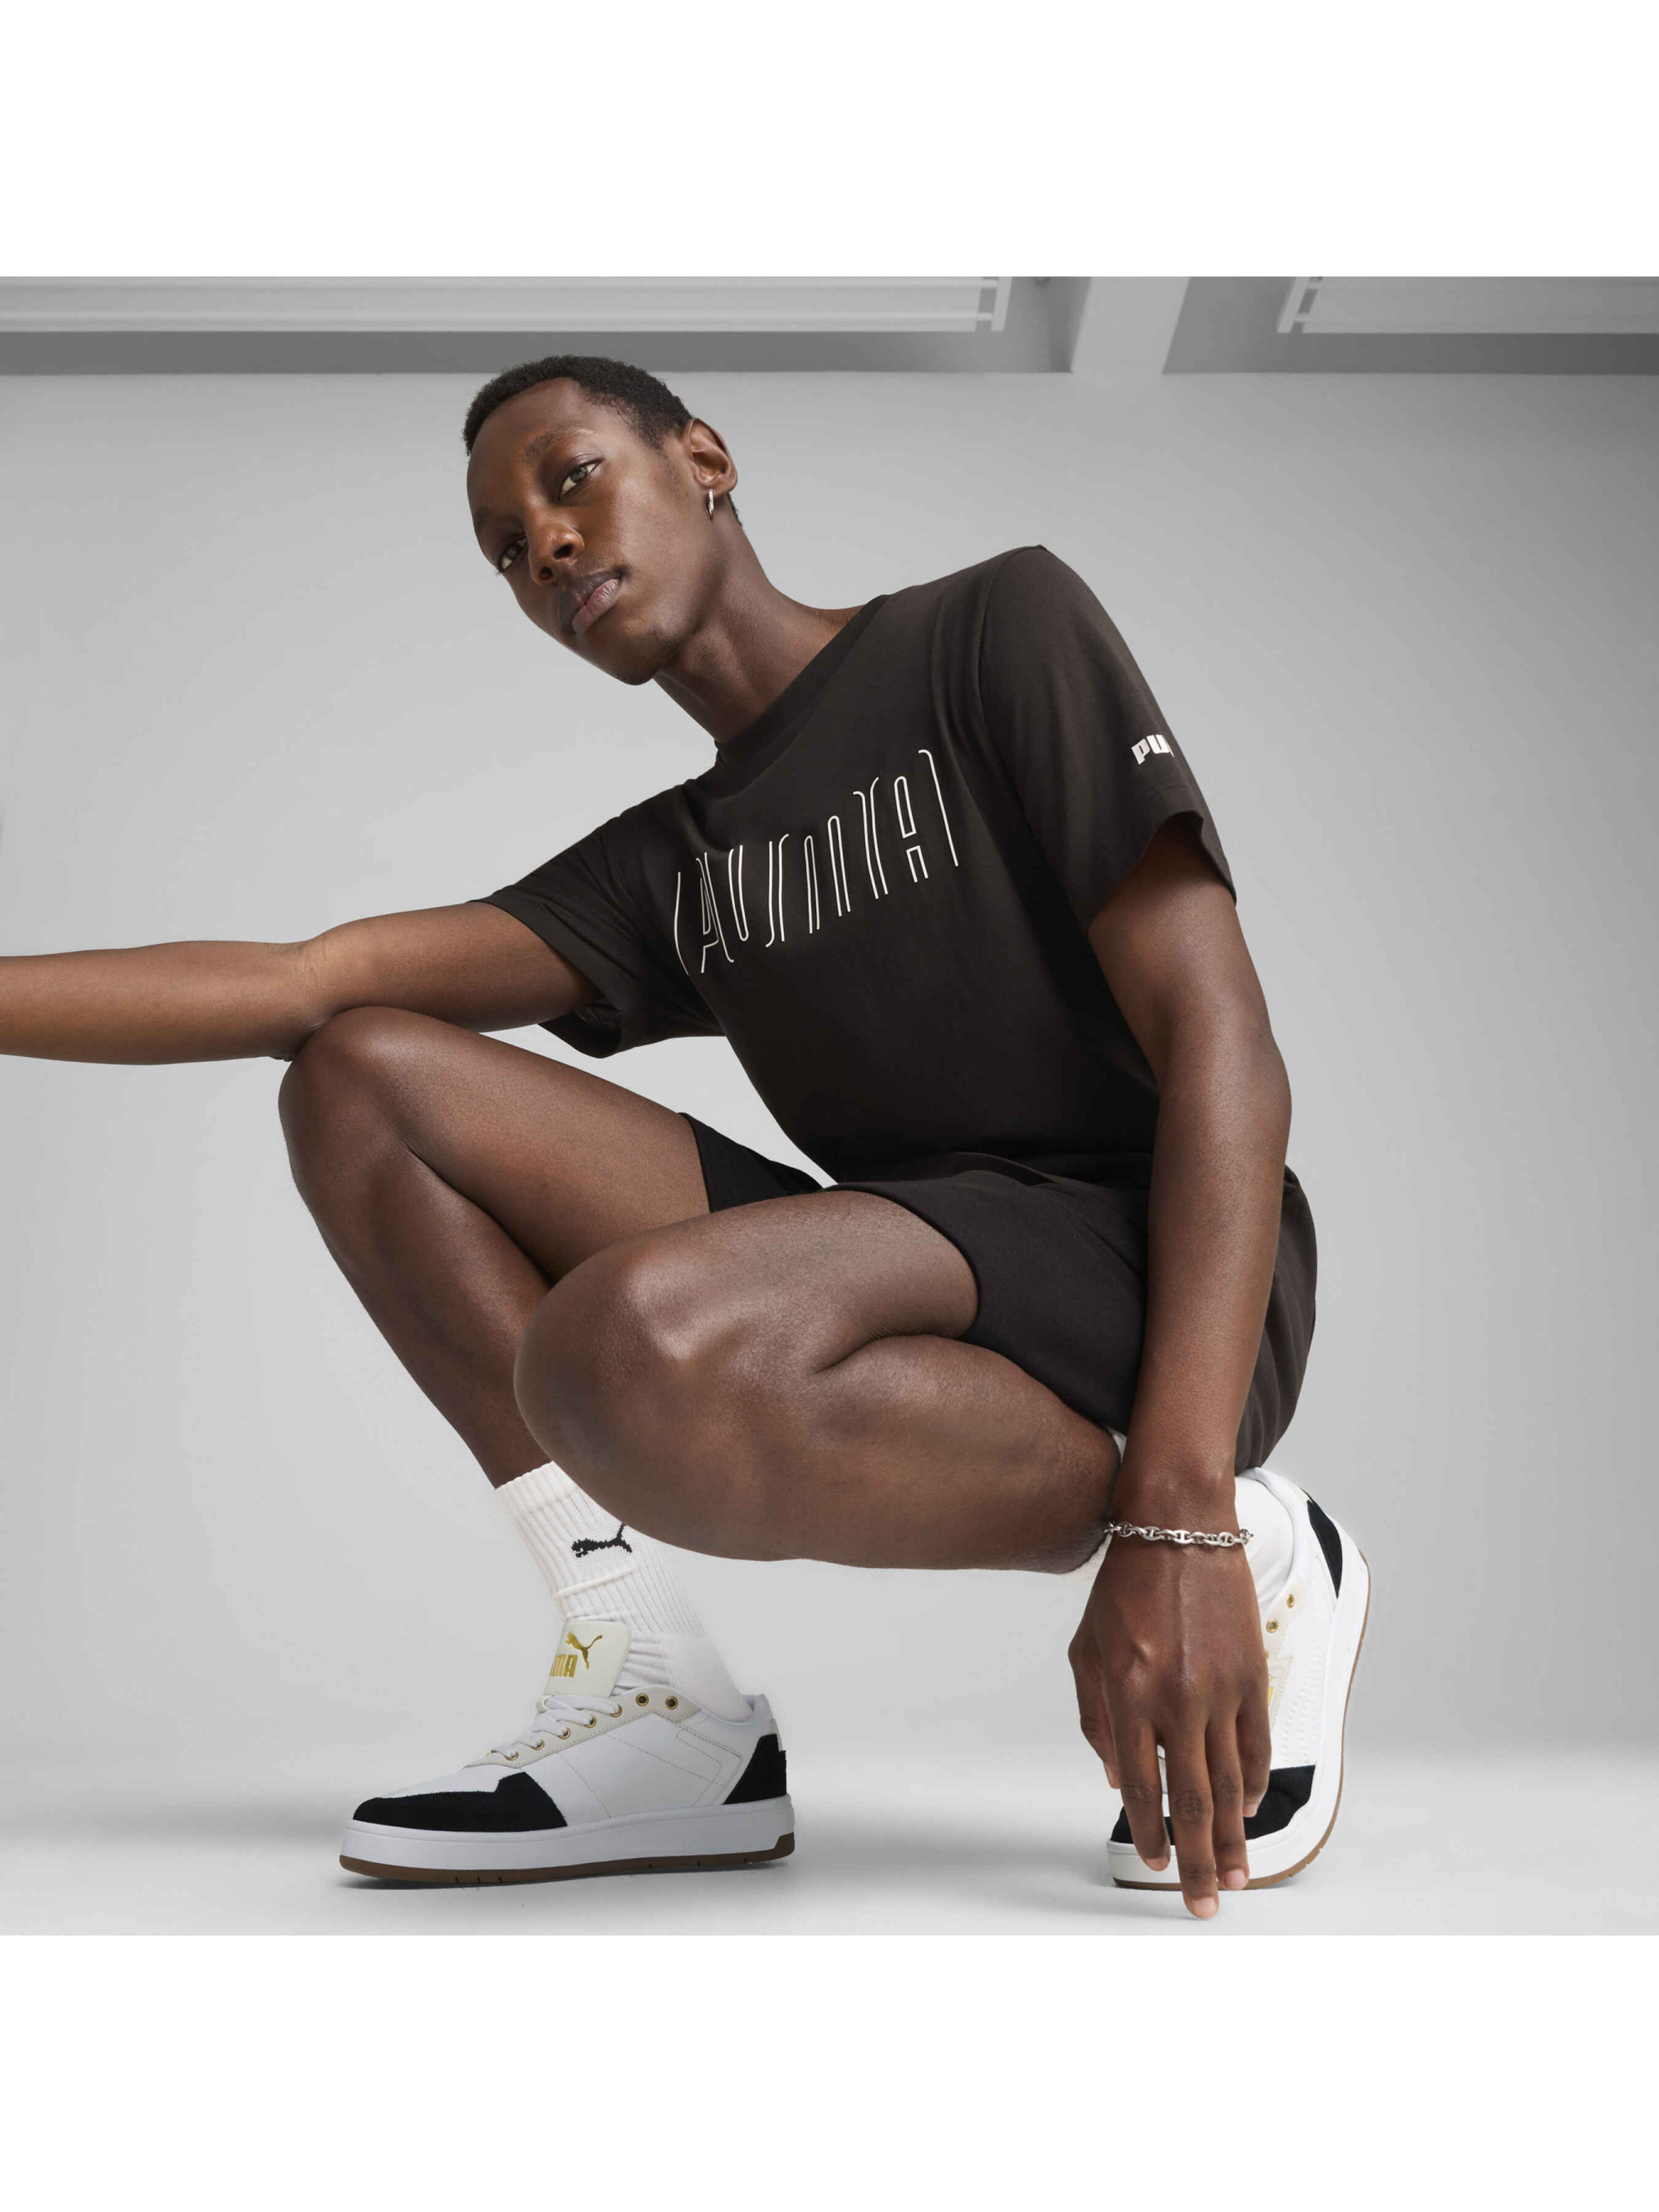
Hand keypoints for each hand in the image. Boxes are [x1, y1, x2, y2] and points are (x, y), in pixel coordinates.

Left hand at [1069, 1526, 1270, 1918]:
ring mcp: (1220, 1688)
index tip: (1152, 1864)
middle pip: (1191, 1800)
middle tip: (1203, 1903)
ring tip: (1235, 1875)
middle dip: (1198, 1860)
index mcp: (1128, 1694)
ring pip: (1230, 1782)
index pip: (1138, 1785)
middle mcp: (1176, 1698)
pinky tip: (1249, 1810)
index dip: (1147, 1832)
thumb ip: (1096, 1717)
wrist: (1178, 1528)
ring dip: (1233, 1836)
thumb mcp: (1087, 1650)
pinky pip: (1256, 1744)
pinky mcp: (1251, 1674)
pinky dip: (1254, 1783)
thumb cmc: (1123, 1587)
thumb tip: (1113, 1777)